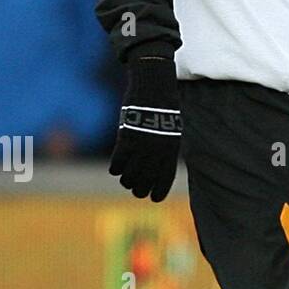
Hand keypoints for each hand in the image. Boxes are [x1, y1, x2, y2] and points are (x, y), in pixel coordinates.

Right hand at [109, 56, 181, 201]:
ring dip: (126, 180)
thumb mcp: (171, 128)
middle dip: (139, 189)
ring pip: (129, 176)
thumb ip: (165, 148)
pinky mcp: (126, 140)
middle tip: (136, 190)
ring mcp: (142, 147)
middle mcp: (158, 151)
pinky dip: (116, 168)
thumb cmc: (163, 107)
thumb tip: (157, 168)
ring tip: (126, 179)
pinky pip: (117, 164)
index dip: (159, 191)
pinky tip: (116, 168)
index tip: (154, 199)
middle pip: (145, 181)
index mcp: (171, 148)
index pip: (165, 178)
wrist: (153, 89)